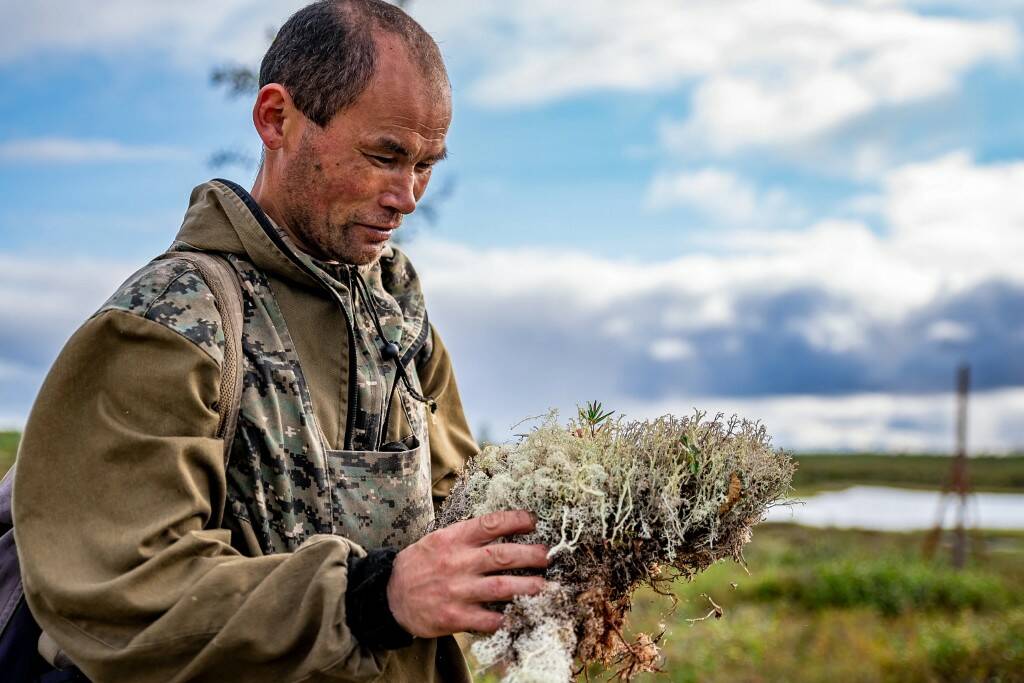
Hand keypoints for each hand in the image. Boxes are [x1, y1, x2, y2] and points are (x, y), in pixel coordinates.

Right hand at [386, 510, 548, 637]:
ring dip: (527, 587)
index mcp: (453, 539)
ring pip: (501, 588)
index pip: (490, 524)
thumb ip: (467, 536)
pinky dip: (504, 617)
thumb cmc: (420, 564)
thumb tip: (504, 528)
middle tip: (548, 556)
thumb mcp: (439, 540)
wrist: (389, 596)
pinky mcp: (453, 617)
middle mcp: (456, 563)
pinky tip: (517, 614)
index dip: (516, 521)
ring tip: (543, 586)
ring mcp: (456, 591)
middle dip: (530, 555)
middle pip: (502, 556)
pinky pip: (487, 619)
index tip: (533, 522)